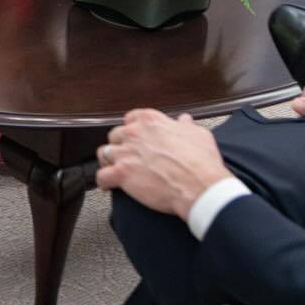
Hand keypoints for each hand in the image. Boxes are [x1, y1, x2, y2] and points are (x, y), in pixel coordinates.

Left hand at [94, 109, 229, 218]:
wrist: (200, 186)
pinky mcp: (122, 173)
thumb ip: (187, 126)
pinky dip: (104, 181)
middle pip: (116, 136)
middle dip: (120, 145)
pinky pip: (102, 176)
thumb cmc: (202, 163)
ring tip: (114, 168)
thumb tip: (185, 119)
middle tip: (128, 156)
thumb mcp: (199, 136)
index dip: (133, 129)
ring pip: (105, 152)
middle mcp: (134, 133)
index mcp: (150, 121)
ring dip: (109, 161)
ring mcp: (126, 153)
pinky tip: (109, 185)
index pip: (131, 118)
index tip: (137, 138)